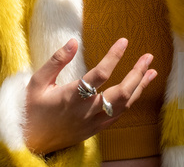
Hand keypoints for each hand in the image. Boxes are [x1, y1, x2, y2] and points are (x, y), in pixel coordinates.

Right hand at [24, 38, 155, 154]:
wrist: (31, 142)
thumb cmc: (33, 108)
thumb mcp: (38, 82)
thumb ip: (57, 60)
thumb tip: (73, 41)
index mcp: (71, 97)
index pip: (99, 75)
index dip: (113, 57)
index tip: (124, 41)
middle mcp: (86, 111)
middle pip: (120, 93)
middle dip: (137, 74)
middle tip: (148, 56)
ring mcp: (93, 122)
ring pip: (123, 105)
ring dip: (139, 87)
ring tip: (152, 71)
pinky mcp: (95, 129)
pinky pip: (118, 115)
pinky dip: (131, 101)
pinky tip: (137, 89)